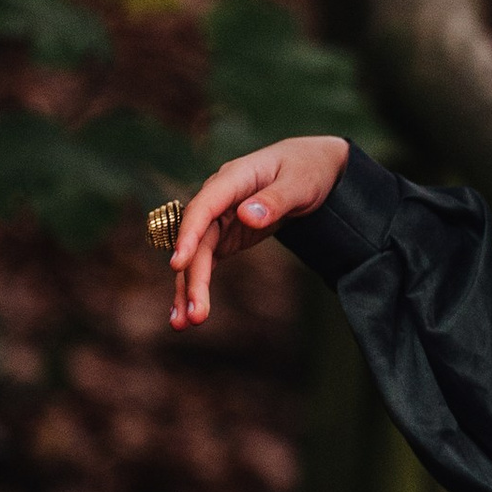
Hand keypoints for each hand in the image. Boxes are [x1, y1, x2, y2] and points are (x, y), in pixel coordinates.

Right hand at [167, 135, 348, 329]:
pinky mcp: (225, 235)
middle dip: (192, 277)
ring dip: (189, 288)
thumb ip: (275, 200)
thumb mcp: (300, 183)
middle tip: (194, 315)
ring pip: (197, 255)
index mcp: (234, 178)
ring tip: (183, 324)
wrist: (313, 167)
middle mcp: (218, 199)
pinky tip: (188, 312)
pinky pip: (205, 261)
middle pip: (198, 239)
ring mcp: (219, 218)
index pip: (204, 207)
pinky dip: (197, 285)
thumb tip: (245, 216)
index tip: (178, 263)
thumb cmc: (308, 170)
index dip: (189, 235)